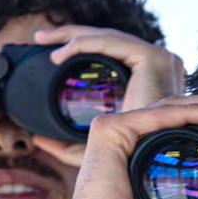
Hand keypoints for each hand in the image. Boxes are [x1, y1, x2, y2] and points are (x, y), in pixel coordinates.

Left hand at [29, 25, 185, 165]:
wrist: (151, 164)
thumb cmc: (131, 160)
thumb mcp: (93, 146)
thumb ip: (68, 144)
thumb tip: (39, 140)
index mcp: (150, 75)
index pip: (113, 50)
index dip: (82, 45)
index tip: (52, 53)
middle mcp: (158, 62)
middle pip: (109, 39)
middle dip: (71, 34)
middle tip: (40, 37)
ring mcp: (158, 58)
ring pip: (107, 36)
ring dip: (72, 35)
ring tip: (43, 40)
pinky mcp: (153, 58)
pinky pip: (112, 43)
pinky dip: (84, 45)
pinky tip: (61, 54)